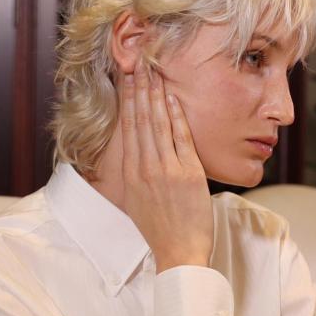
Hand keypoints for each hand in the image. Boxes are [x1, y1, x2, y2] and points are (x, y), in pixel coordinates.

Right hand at [119, 63, 212, 271]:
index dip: (128, 101)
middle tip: (139, 63)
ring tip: (153, 71)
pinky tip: (172, 97)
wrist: (178, 252)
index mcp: (131, 173)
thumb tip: (137, 156)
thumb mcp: (138, 200)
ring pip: (158, 123)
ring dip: (155, 95)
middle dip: (139, 88)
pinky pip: (180, 138)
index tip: (127, 80)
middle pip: (140, 119)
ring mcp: (166, 170)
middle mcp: (144, 168)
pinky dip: (176, 115)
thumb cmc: (161, 230)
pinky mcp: (188, 174)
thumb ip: (137, 175)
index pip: (127, 128)